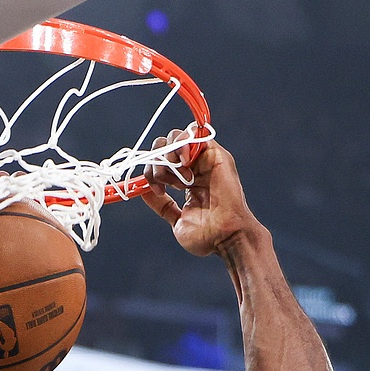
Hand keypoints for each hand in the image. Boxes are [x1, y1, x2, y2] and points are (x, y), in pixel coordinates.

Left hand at [142, 128, 263, 257]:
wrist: (226, 237)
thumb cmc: (207, 235)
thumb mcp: (176, 219)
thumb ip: (162, 204)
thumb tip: (143, 191)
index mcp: (186, 181)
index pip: (160, 161)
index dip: (152, 170)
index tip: (157, 189)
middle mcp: (195, 168)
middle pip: (165, 145)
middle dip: (156, 161)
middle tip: (164, 182)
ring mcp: (205, 160)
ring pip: (177, 137)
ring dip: (169, 154)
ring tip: (179, 178)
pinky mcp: (216, 154)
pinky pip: (195, 133)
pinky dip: (183, 144)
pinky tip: (184, 163)